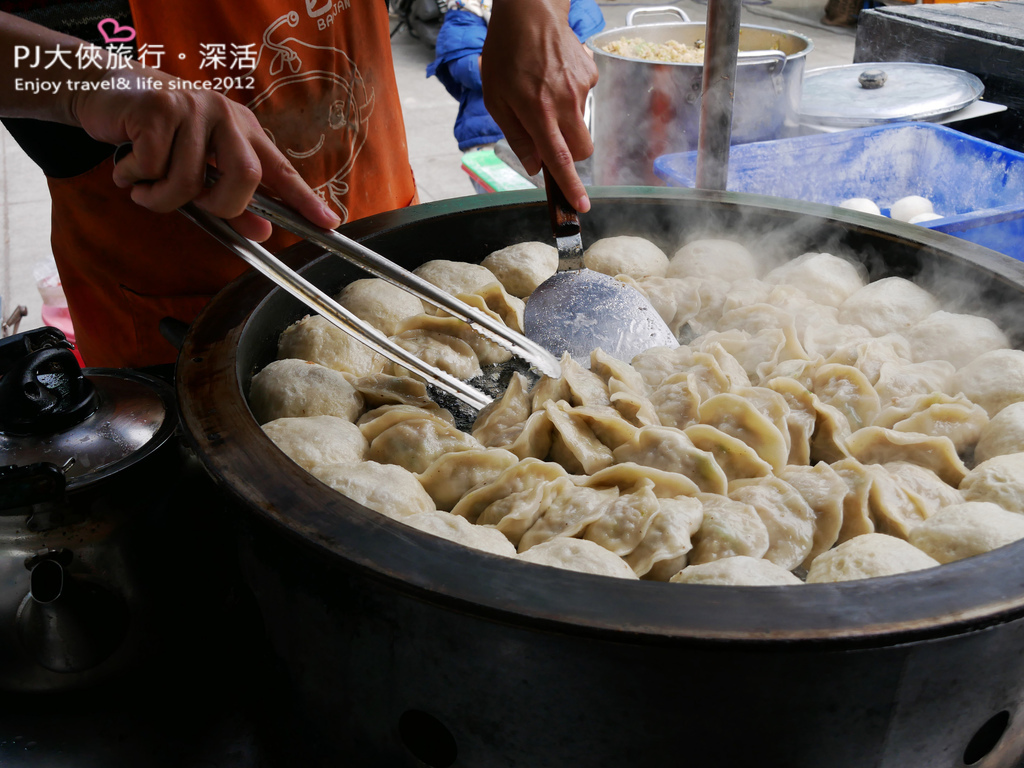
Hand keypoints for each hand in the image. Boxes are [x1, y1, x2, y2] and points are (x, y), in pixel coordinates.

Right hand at [73, 68, 339, 240]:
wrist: (107, 91)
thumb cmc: (159, 135)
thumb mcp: (200, 168)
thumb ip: (231, 200)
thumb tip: (263, 232)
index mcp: (245, 132)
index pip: (281, 171)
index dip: (305, 200)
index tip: (329, 225)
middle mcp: (227, 117)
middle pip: (246, 178)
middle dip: (218, 205)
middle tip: (191, 203)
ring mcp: (195, 108)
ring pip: (190, 180)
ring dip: (160, 198)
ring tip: (145, 185)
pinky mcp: (160, 108)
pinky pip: (153, 167)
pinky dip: (135, 178)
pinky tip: (128, 165)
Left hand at [481, 0, 596, 211]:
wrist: (531, 11)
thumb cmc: (506, 53)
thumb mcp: (496, 99)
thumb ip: (517, 136)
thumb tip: (534, 166)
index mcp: (538, 112)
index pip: (560, 160)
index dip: (571, 187)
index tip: (582, 206)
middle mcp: (565, 103)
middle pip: (582, 151)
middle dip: (570, 156)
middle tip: (549, 141)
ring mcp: (582, 88)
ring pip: (582, 125)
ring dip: (566, 124)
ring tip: (543, 94)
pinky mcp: (591, 75)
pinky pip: (584, 100)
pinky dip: (570, 98)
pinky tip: (553, 77)